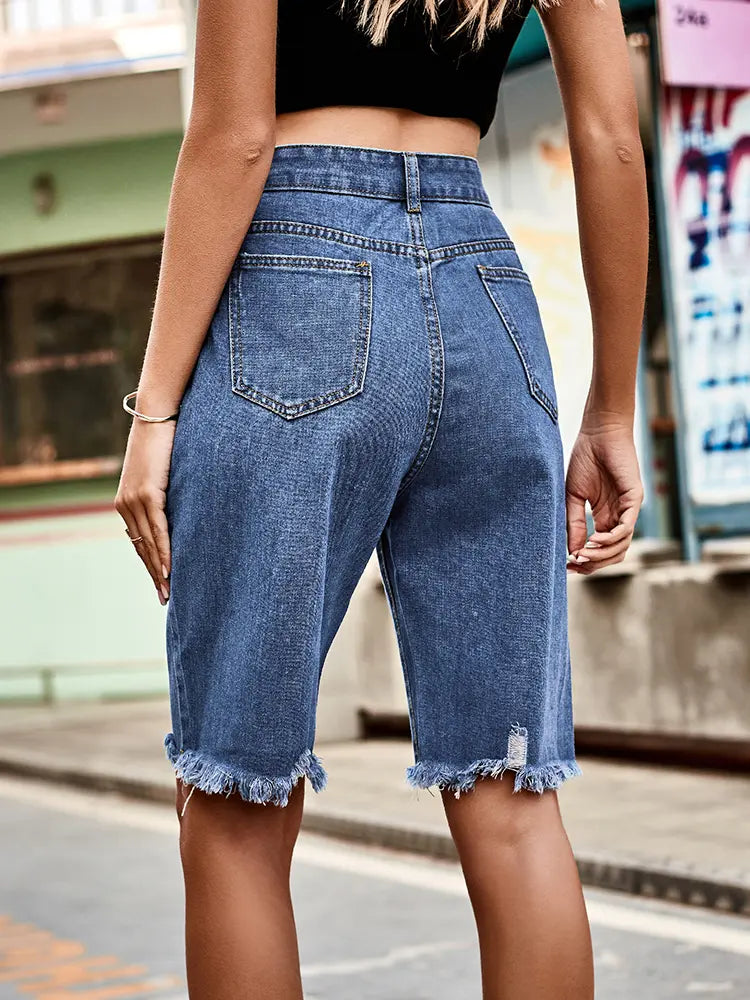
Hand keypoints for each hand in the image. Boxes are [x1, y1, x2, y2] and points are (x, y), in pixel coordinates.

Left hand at [115, 419, 175, 603]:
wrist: (157, 415)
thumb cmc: (165, 442)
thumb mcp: (162, 475)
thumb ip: (166, 496)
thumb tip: (181, 514)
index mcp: (126, 503)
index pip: (139, 542)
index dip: (150, 565)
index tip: (161, 585)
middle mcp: (126, 505)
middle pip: (141, 548)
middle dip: (154, 575)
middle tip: (164, 598)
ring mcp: (134, 500)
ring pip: (148, 543)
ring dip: (159, 570)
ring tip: (168, 591)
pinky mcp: (146, 493)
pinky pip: (157, 529)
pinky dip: (164, 550)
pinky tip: (169, 568)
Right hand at [565, 418, 643, 574]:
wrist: (598, 433)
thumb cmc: (584, 460)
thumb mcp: (573, 496)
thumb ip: (575, 523)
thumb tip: (574, 552)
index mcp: (604, 516)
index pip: (600, 549)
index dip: (585, 561)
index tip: (567, 565)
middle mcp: (619, 516)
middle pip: (613, 553)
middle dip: (593, 563)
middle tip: (574, 564)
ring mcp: (628, 509)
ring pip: (621, 545)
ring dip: (601, 554)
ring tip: (582, 555)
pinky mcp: (634, 499)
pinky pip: (626, 527)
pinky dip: (610, 538)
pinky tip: (594, 540)